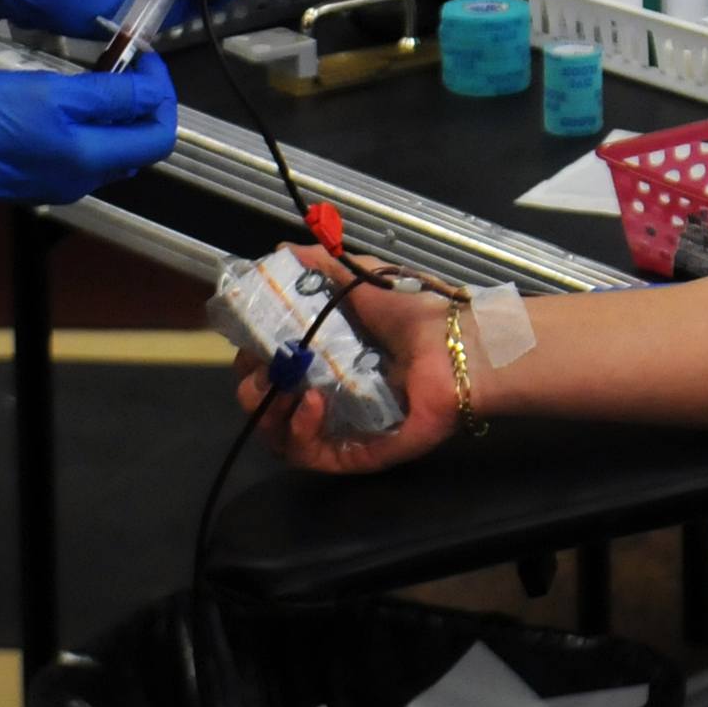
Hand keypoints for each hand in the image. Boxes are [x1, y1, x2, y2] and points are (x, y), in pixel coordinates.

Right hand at [0, 56, 176, 212]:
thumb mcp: (51, 93)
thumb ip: (109, 96)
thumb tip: (152, 91)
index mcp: (91, 161)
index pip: (159, 136)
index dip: (162, 96)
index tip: (148, 61)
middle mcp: (80, 180)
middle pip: (136, 144)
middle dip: (140, 103)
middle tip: (125, 64)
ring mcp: (55, 181)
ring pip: (106, 147)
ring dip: (110, 112)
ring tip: (95, 76)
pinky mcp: (32, 175)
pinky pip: (74, 151)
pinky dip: (83, 124)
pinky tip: (62, 99)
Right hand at [235, 246, 463, 472]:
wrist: (459, 343)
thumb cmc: (416, 311)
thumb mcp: (361, 277)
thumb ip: (320, 265)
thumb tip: (282, 250)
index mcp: (327, 359)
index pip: (271, 370)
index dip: (252, 361)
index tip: (249, 345)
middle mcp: (332, 396)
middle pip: (269, 407)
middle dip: (253, 389)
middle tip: (262, 371)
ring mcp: (346, 428)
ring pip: (283, 438)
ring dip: (271, 413)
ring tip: (282, 387)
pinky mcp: (362, 452)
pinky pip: (315, 457)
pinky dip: (302, 432)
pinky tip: (310, 402)